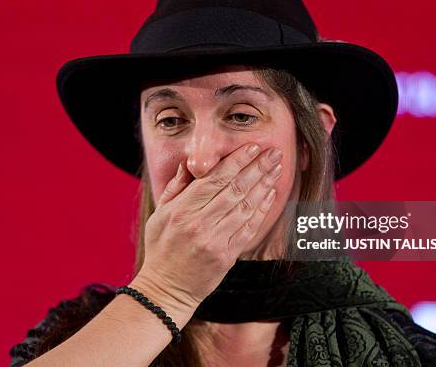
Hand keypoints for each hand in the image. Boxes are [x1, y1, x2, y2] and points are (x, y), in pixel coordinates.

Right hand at [133, 143, 282, 313]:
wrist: (166, 288)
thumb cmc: (161, 248)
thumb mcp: (158, 215)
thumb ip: (175, 188)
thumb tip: (190, 163)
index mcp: (181, 210)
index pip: (214, 179)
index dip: (236, 161)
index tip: (252, 147)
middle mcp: (199, 223)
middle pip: (235, 189)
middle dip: (257, 167)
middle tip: (274, 153)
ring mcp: (215, 240)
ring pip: (246, 206)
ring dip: (264, 185)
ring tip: (277, 169)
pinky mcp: (227, 255)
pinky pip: (249, 228)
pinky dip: (262, 209)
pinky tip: (271, 194)